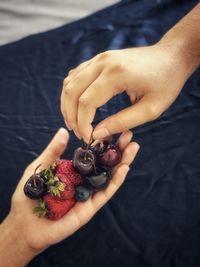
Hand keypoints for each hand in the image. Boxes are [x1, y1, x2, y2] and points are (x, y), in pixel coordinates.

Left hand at [0, 128, 138, 266]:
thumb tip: (63, 131)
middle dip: (118, 150)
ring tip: (133, 148)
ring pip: (110, 177)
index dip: (104, 142)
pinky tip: (124, 168)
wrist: (25, 224)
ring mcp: (89, 194)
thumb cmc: (29, 195)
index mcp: (74, 170)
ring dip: (123, 163)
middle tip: (130, 135)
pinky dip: (116, 181)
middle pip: (105, 164)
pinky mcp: (90, 208)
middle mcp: (84, 181)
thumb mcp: (39, 168)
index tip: (114, 129)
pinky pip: (105, 193)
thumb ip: (53, 151)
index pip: (93, 154)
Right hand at [61, 44, 187, 142]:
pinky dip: (72, 92)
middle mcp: (103, 62)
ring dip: (68, 104)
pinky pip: (76, 75)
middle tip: (78, 134)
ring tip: (75, 123)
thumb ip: (122, 122)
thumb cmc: (166, 83)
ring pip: (70, 82)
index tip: (88, 139)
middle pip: (72, 91)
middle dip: (71, 116)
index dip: (83, 124)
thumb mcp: (150, 109)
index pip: (86, 102)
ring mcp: (99, 58)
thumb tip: (97, 134)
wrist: (172, 56)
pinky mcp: (99, 59)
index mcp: (116, 74)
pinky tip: (77, 106)